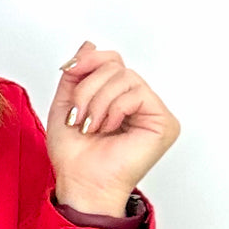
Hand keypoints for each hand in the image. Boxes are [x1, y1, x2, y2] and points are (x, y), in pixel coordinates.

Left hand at [46, 42, 180, 213]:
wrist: (81, 183)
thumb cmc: (75, 156)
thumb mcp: (65, 104)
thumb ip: (77, 74)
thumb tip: (89, 44)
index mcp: (117, 97)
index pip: (111, 60)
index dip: (89, 62)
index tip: (69, 72)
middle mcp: (138, 101)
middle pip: (116, 65)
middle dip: (87, 88)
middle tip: (78, 116)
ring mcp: (153, 111)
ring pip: (124, 77)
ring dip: (97, 102)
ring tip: (91, 126)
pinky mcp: (163, 121)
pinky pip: (136, 93)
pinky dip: (114, 109)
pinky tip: (108, 129)